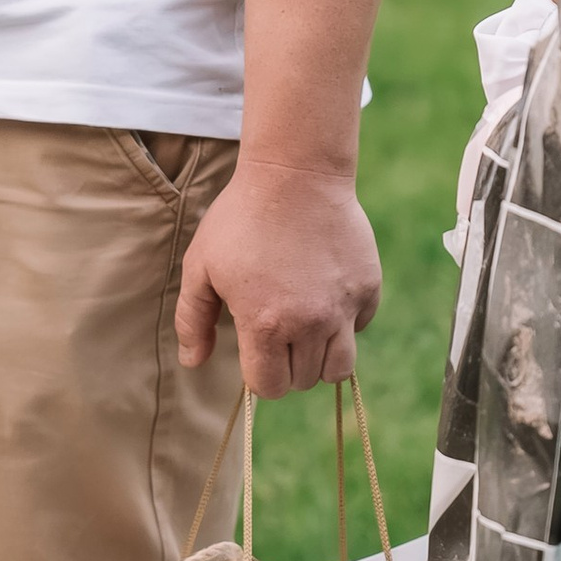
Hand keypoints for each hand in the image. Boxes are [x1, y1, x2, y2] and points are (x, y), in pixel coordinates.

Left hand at [177, 159, 382, 398]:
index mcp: (265, 325)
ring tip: (305, 327)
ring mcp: (344, 308)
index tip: (255, 349)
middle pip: (304, 380)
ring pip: (340, 368)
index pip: (269, 387)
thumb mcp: (201, 266)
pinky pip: (360, 326)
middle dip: (287, 366)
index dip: (259, 375)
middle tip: (277, 331)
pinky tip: (325, 293)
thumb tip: (193, 362)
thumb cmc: (241, 219)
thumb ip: (192, 320)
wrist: (295, 173)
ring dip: (320, 357)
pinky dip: (345, 322)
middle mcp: (310, 325)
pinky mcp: (368, 288)